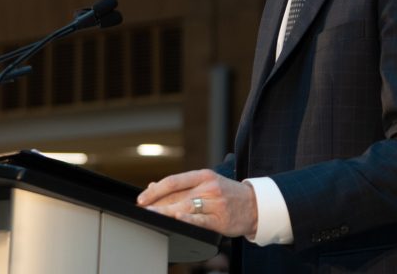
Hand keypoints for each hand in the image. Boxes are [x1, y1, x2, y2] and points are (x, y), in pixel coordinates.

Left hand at [136, 169, 257, 237]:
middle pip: (177, 196)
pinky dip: (188, 220)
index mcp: (203, 176)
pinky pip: (201, 220)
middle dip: (157, 205)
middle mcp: (209, 187)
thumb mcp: (206, 183)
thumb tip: (153, 186)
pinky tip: (178, 219)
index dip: (155, 190)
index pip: (174, 181)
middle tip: (143, 211)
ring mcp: (215, 203)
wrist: (255, 205)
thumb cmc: (227, 194)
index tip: (141, 199)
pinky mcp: (220, 219)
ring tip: (153, 216)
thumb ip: (181, 186)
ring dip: (167, 212)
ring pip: (186, 207)